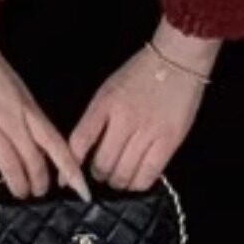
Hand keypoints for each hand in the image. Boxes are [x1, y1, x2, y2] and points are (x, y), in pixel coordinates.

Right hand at [0, 24, 92, 206]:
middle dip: (39, 183)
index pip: (58, 146)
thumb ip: (26, 116)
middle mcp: (13, 120)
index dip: (71, 171)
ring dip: (16, 185)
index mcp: (29, 109)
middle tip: (38, 194)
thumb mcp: (18, 91)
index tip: (83, 192)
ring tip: (18, 195)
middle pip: (34, 161)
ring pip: (9, 165)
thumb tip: (35, 141)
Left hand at [68, 38, 213, 194]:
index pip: (80, 141)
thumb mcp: (109, 90)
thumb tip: (84, 150)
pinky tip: (136, 181)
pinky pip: (149, 173)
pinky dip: (138, 183)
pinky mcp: (169, 140)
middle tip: (101, 174)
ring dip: (118, 182)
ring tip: (118, 179)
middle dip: (98, 175)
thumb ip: (96, 118)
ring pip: (124, 173)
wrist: (177, 60)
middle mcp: (124, 119)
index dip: (71, 166)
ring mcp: (148, 131)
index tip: (67, 178)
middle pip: (102, 163)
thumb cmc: (141, 74)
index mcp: (105, 103)